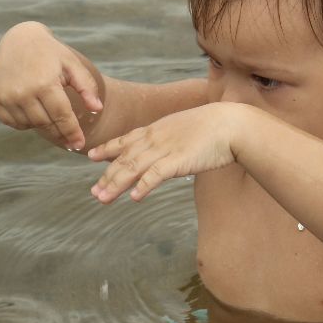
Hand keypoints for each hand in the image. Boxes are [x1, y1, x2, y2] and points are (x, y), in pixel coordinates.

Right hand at [0, 22, 103, 150]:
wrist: (18, 40)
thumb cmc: (50, 53)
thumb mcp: (72, 64)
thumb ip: (87, 87)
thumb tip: (97, 109)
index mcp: (44, 82)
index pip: (62, 116)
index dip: (72, 133)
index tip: (79, 144)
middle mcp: (22, 92)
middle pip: (46, 124)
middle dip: (60, 134)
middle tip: (71, 142)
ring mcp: (6, 96)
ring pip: (30, 125)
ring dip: (43, 126)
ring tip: (51, 116)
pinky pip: (13, 123)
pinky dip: (25, 122)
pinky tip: (33, 112)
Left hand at [87, 103, 242, 202]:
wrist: (232, 124)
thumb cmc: (214, 127)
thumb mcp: (184, 129)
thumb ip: (170, 139)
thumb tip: (163, 151)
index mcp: (157, 129)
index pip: (126, 140)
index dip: (108, 149)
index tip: (91, 157)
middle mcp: (156, 138)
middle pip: (125, 159)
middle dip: (107, 176)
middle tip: (94, 192)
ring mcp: (166, 149)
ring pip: (133, 168)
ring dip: (116, 185)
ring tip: (102, 199)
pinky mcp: (178, 160)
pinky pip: (156, 174)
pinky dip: (143, 186)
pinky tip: (134, 197)